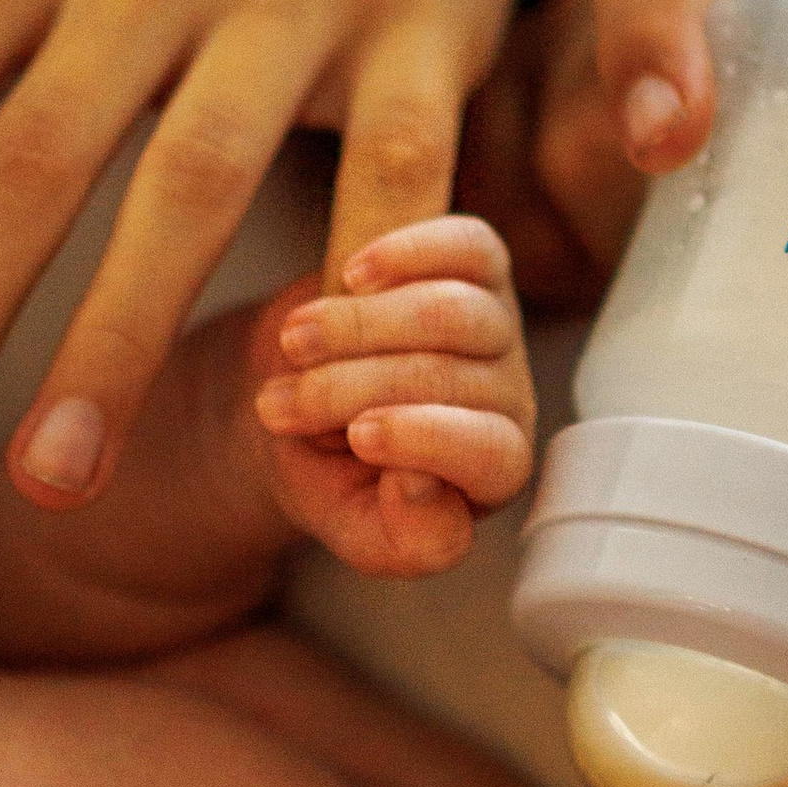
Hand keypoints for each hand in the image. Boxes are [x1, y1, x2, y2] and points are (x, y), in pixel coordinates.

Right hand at [248, 215, 535, 578]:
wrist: (293, 395)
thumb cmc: (330, 470)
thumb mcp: (354, 528)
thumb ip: (400, 541)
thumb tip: (424, 488)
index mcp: (494, 470)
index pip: (492, 452)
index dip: (425, 440)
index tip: (355, 437)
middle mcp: (508, 396)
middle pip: (449, 376)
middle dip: (351, 389)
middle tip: (279, 405)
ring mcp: (496, 324)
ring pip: (450, 311)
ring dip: (356, 326)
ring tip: (294, 344)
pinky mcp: (477, 263)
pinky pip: (467, 245)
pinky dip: (409, 253)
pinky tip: (354, 272)